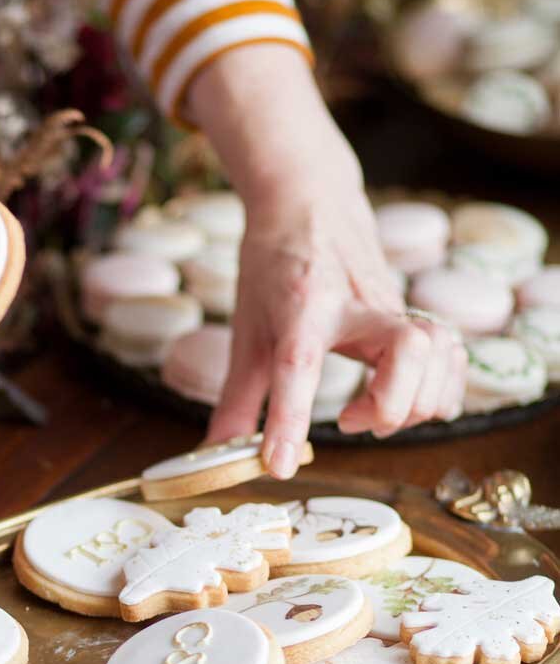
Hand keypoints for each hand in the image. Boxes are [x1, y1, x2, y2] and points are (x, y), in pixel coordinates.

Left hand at [186, 48, 466, 475]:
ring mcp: (393, 305)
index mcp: (301, 305)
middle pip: (408, 351)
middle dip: (391, 405)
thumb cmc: (273, 265)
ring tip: (371, 412)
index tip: (281, 465)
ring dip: (416, 401)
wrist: (308, 198)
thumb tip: (211, 457)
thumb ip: (236, 401)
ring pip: (439, 353)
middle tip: (349, 420)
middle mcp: (356, 303)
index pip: (298, 366)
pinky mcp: (413, 312)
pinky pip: (452, 355)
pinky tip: (405, 401)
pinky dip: (440, 390)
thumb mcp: (245, 332)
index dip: (290, 420)